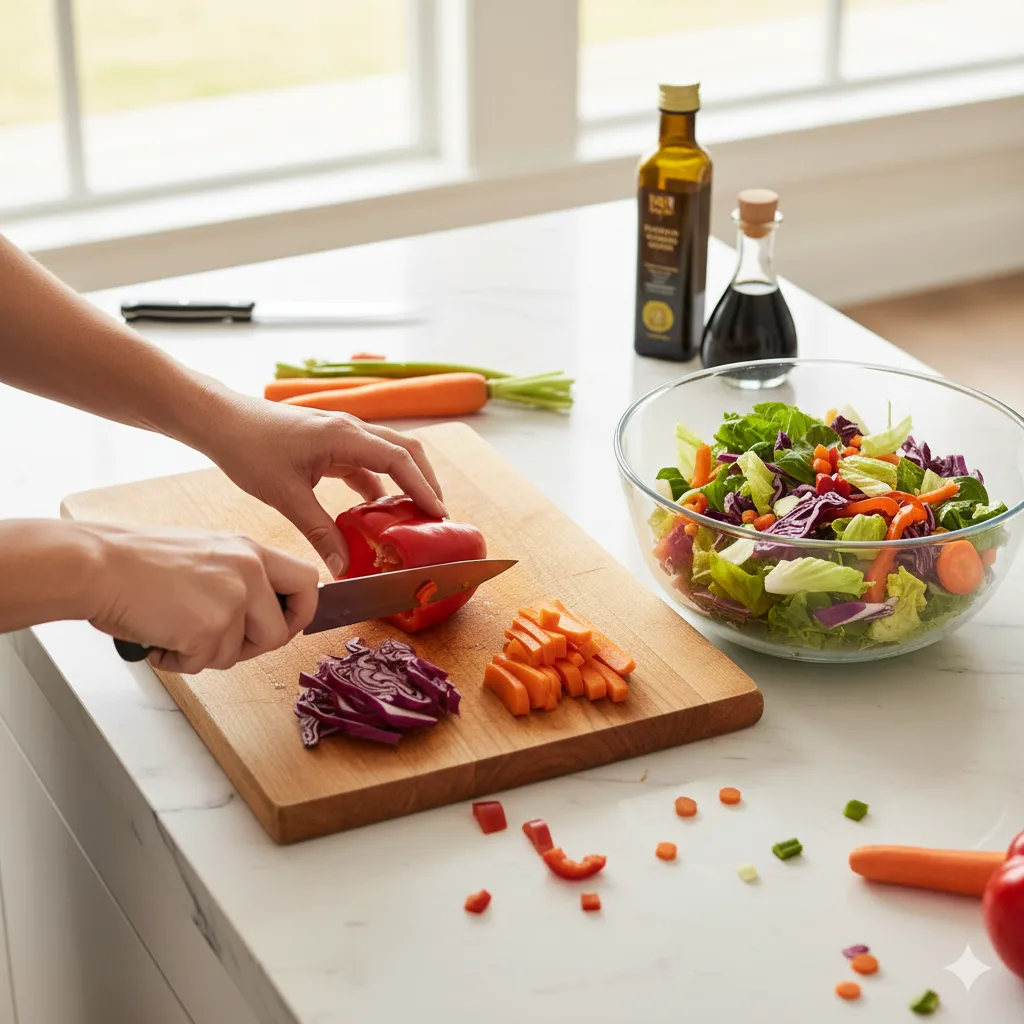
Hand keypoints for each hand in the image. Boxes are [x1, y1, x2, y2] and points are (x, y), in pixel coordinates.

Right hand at [82, 523, 318, 673]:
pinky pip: (203, 664)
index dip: (301, 611)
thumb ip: (239, 577)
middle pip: (280, 631)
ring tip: (173, 629)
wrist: (98, 565)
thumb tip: (262, 612)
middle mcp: (249, 572)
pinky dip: (178, 660)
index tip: (285, 625)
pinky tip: (159, 638)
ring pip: (238, 654)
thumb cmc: (138, 561)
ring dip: (206, 654)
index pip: (307, 580)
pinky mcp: (208, 629)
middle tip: (217, 643)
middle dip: (252, 648)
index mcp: (250, 551)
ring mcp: (231, 600)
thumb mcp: (206, 553)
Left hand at [197, 393, 446, 577]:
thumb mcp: (287, 496)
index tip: (439, 515)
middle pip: (406, 450)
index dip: (424, 488)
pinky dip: (378, 484)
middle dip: (426, 481)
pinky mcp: (331, 442)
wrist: (221, 421)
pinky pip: (366, 462)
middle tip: (437, 516)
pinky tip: (376, 510)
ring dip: (405, 481)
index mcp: (344, 436)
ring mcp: (342, 433)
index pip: (400, 460)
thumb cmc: (249, 449)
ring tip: (415, 515)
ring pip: (388, 454)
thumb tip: (343, 567)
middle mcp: (350, 429)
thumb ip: (320, 532)